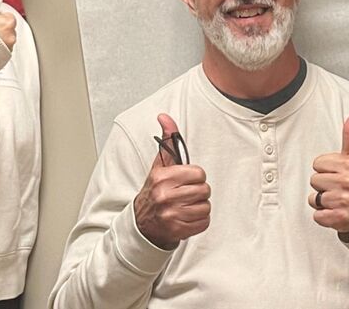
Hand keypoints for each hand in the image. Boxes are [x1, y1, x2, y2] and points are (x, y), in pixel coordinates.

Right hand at [134, 114, 210, 248]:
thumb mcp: (159, 166)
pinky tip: (187, 217)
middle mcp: (165, 196)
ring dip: (199, 207)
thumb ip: (167, 140)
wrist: (142, 223)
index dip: (195, 177)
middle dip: (198, 192)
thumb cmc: (155, 191)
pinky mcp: (178, 230)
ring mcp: (171, 215)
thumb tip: (164, 117)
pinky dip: (199, 221)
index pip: (199, 173)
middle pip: (204, 190)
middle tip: (186, 194)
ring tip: (186, 206)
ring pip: (206, 207)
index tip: (185, 180)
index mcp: (162, 177)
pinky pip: (204, 222)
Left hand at [309, 110, 348, 241]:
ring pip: (314, 198)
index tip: (339, 174)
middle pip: (314, 180)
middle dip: (323, 185)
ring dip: (323, 202)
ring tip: (338, 200)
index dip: (326, 169)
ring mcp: (345, 201)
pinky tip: (336, 212)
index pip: (317, 164)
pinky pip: (317, 215)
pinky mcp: (340, 219)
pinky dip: (323, 216)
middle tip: (339, 188)